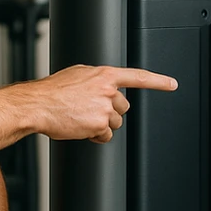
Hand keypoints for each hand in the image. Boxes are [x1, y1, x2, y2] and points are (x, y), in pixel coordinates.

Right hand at [26, 65, 177, 143]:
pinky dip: (96, 135)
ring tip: (82, 118)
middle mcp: (108, 90)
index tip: (172, 84)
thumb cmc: (52, 91)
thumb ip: (96, 79)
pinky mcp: (99, 125)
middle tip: (91, 110)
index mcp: (104, 75)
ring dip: (102, 124)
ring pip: (115, 122)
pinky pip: (106, 135)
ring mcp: (105, 108)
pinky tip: (81, 127)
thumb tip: (104, 85)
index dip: (158, 81)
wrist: (38, 105)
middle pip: (123, 107)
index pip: (138, 77)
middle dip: (111, 111)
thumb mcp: (77, 75)